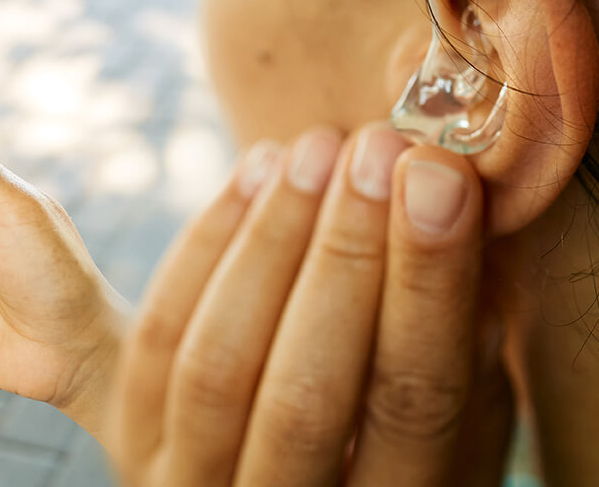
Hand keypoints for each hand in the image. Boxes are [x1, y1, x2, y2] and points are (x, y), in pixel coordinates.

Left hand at [105, 124, 513, 485]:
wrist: (293, 480)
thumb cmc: (403, 441)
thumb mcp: (464, 424)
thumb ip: (468, 351)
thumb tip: (458, 221)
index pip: (410, 405)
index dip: (424, 286)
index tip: (437, 174)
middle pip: (301, 393)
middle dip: (341, 257)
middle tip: (374, 146)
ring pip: (214, 366)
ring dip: (269, 242)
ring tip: (314, 148)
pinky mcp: (130, 435)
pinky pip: (151, 343)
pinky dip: (204, 249)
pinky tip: (257, 171)